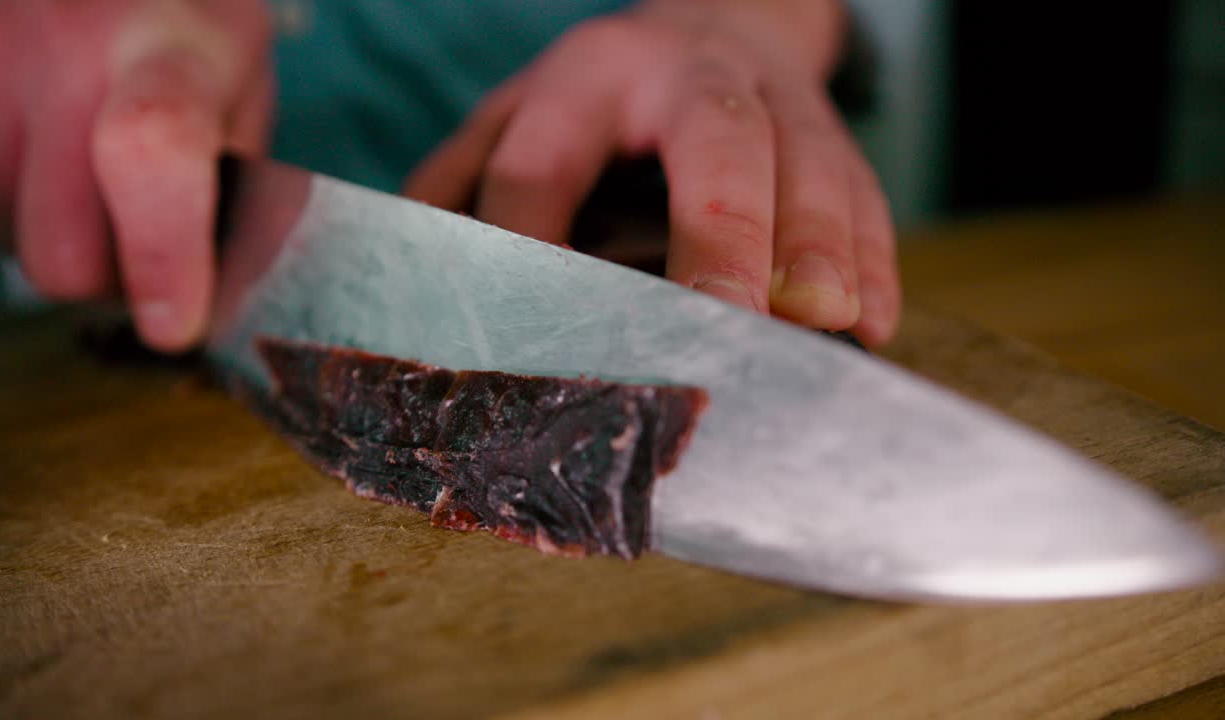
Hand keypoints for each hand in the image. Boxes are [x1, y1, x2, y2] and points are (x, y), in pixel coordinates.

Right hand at [0, 0, 273, 350]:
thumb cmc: (188, 26)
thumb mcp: (244, 93)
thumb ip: (242, 199)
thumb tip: (227, 311)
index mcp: (169, 51)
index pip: (151, 154)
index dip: (160, 257)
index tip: (175, 323)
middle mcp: (61, 51)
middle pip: (60, 253)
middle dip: (112, 280)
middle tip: (153, 243)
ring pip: (13, 241)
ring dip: (68, 237)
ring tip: (102, 171)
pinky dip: (23, 199)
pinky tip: (56, 145)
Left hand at [405, 1, 899, 346]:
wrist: (721, 24)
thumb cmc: (604, 99)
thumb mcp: (519, 116)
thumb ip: (463, 185)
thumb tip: (413, 284)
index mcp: (588, 73)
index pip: (546, 160)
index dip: (531, 240)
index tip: (532, 326)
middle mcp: (692, 77)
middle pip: (717, 143)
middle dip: (724, 231)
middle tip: (727, 317)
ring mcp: (777, 102)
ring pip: (811, 167)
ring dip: (820, 248)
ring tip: (819, 323)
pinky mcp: (836, 137)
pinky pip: (867, 195)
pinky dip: (872, 261)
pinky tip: (868, 324)